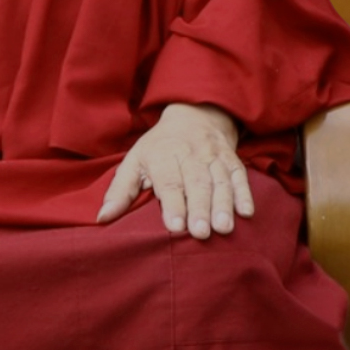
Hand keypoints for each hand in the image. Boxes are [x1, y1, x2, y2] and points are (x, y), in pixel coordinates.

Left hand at [96, 102, 253, 239]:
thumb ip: (120, 191)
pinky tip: (247, 212)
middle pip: (196, 181)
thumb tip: (102, 218)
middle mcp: (190, 153)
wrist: (193, 116)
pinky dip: (245, 193)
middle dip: (199, 207)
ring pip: (219, 180)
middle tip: (201, 233)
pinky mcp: (231, 159)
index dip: (172, 202)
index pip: (168, 180)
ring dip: (223, 204)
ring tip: (223, 228)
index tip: (175, 226)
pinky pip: (240, 175)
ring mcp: (213, 156)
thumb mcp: (135, 161)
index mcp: (163, 155)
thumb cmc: (159, 148)